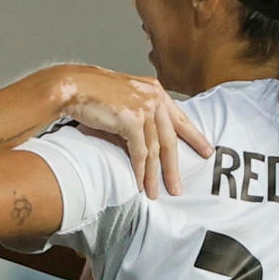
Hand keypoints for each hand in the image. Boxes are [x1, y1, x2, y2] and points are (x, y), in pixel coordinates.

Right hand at [55, 65, 211, 198]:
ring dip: (154, 175)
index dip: (194, 136)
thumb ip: (139, 116)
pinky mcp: (132, 119)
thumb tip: (146, 146)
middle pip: (170, 138)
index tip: (206, 151)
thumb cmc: (92, 93)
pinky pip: (140, 152)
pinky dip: (140, 170)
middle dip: (174, 167)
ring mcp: (144, 107)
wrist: (72, 86)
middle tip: (178, 187)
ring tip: (155, 193)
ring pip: (155, 149)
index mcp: (155, 90)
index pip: (179, 117)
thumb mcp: (124, 100)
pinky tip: (140, 184)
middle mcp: (154, 97)